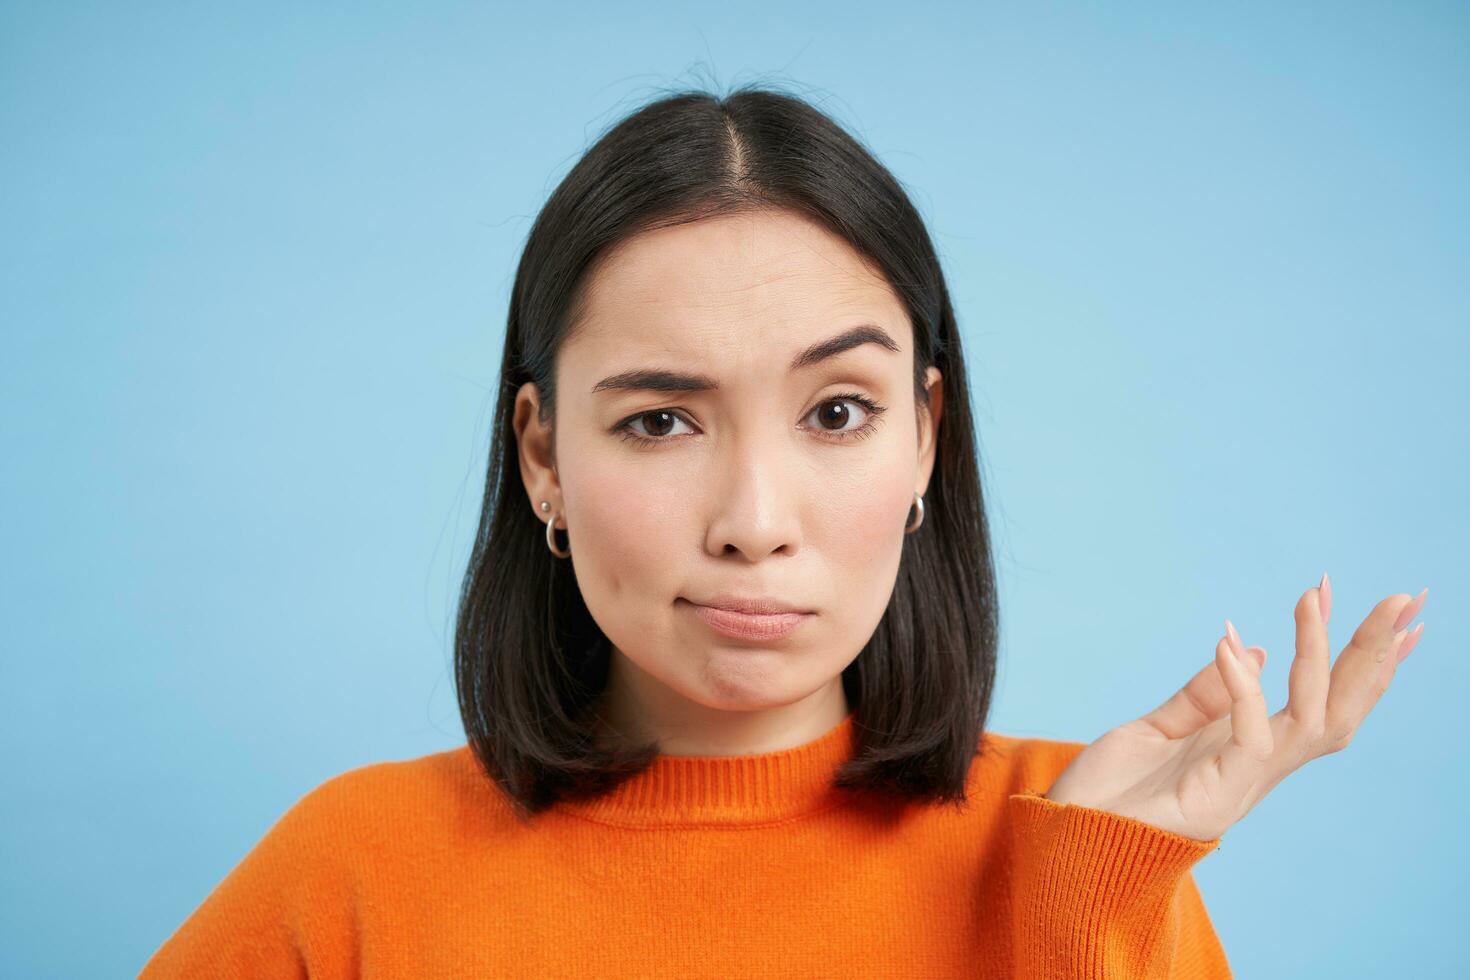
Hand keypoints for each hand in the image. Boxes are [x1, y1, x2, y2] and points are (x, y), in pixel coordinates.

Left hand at [1044, 575, 1427, 840]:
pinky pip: (1250, 737)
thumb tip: (1252, 649)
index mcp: (1252, 748)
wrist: (1068, 837)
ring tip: (1315, 597)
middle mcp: (1261, 766)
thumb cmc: (1111, 789)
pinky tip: (1232, 644)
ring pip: (1313, 719)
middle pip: (1342, 707)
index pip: (1326, 700)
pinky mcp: (1219, 795)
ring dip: (1320, 655)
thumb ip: (1203, 695)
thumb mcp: (1158, 727)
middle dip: (1375, 653)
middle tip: (1406, 597)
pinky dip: (1245, 690)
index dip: (1366, 663)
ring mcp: (1245, 782)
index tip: (1402, 616)